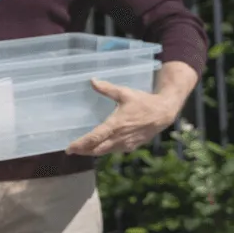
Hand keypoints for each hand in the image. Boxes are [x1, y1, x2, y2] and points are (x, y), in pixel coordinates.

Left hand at [66, 78, 180, 155]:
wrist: (164, 112)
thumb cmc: (143, 102)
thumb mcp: (124, 93)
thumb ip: (107, 88)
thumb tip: (92, 80)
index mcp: (116, 124)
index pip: (94, 138)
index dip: (80, 144)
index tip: (69, 148)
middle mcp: (120, 137)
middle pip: (97, 149)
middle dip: (84, 150)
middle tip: (72, 150)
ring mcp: (127, 144)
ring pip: (106, 152)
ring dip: (94, 151)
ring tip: (82, 149)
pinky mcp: (132, 146)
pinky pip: (115, 151)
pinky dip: (105, 150)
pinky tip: (100, 146)